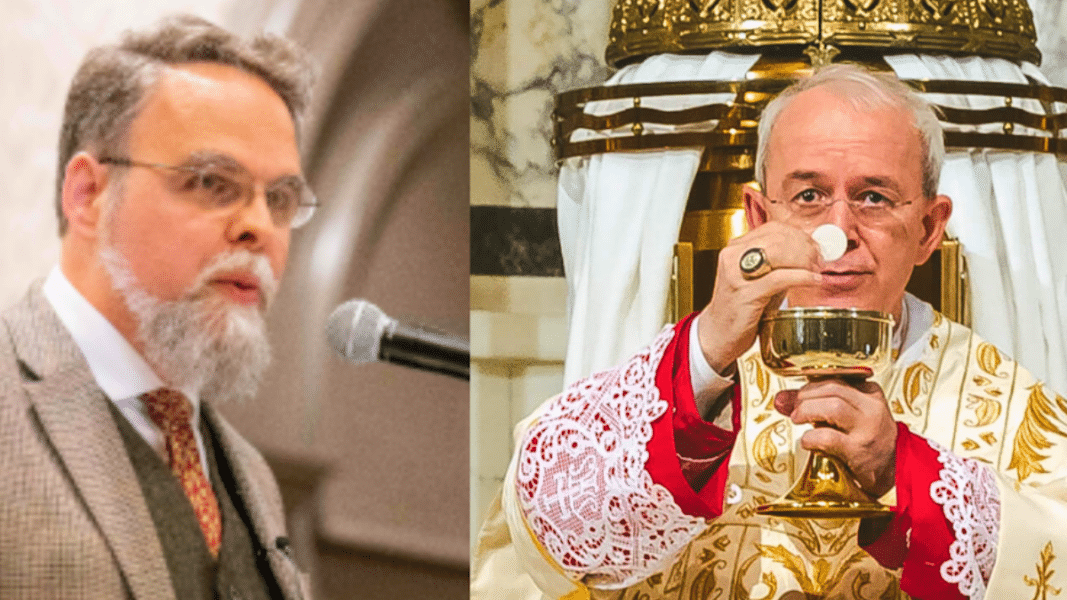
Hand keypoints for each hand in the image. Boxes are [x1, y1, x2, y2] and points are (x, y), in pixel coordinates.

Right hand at [697, 222, 823, 372]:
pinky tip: (813, 280)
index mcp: (735, 249)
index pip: (773, 229)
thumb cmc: (739, 308)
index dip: (799, 235)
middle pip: (778, 238)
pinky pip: (780, 278)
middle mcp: (733, 257)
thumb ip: (777, 264)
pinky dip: (802, 277)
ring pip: (779, 252)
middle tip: (820, 258)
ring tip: (816, 269)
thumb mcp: (757, 278)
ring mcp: (737, 275)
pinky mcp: (746, 294)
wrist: (718, 334)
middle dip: (805, 246)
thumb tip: (808, 253)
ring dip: (805, 259)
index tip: (815, 246)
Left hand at [774, 379, 897, 497]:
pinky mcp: (859, 450)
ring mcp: (867, 429)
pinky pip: (828, 437)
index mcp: (870, 393)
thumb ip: (815, 404)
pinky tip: (808, 441)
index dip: (810, 384)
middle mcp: (871, 408)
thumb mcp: (847, 416)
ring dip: (807, 411)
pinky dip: (811, 438)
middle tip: (795, 408)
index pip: (836, 378)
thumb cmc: (867, 440)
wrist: (892, 471)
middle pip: (832, 388)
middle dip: (806, 396)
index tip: (797, 394)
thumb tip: (781, 400)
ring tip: (798, 419)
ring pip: (832, 407)